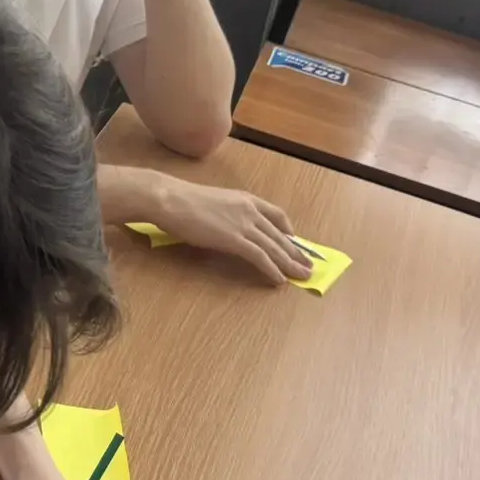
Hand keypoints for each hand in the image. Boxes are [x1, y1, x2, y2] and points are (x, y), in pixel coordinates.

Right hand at [155, 175, 312, 284]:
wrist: (172, 200)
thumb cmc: (183, 201)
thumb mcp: (213, 203)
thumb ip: (228, 214)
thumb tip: (229, 226)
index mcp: (246, 199)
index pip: (277, 215)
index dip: (289, 230)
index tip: (295, 241)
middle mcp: (250, 210)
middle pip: (280, 235)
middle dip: (296, 252)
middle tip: (308, 265)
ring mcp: (244, 225)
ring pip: (275, 247)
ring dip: (290, 264)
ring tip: (302, 276)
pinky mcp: (235, 240)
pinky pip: (260, 257)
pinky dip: (272, 269)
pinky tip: (278, 279)